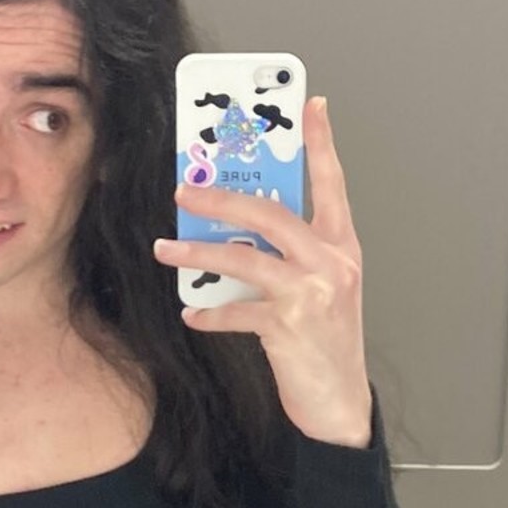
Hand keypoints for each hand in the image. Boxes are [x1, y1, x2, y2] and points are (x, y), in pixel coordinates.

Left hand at [153, 96, 372, 447]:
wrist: (339, 403)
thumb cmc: (324, 344)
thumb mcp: (319, 290)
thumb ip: (291, 257)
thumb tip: (237, 233)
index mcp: (341, 247)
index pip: (332, 184)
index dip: (321, 143)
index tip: (311, 105)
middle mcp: (331, 263)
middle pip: (272, 213)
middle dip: (223, 198)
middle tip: (184, 189)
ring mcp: (312, 294)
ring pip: (246, 257)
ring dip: (198, 250)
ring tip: (166, 248)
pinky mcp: (290, 328)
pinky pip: (237, 312)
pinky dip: (209, 313)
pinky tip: (191, 312)